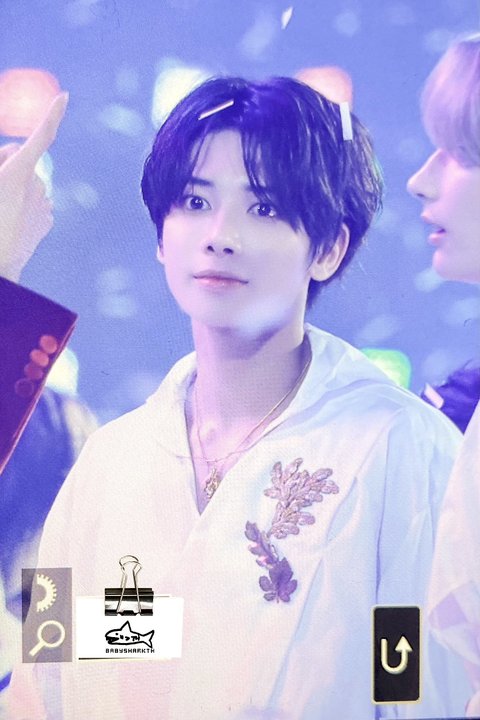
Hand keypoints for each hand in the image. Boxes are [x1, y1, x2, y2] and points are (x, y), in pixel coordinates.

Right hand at [0, 92, 67, 281]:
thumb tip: (14, 152)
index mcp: (18, 173)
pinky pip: (35, 203)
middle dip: (9, 165)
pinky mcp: (47, 221)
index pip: (41, 138)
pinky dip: (24, 205)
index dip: (52, 116)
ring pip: (29, 183)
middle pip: (24, 161)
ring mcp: (44, 204)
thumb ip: (1, 162)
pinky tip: (12, 222)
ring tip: (0, 209)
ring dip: (16, 187)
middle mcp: (36, 185)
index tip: (65, 98)